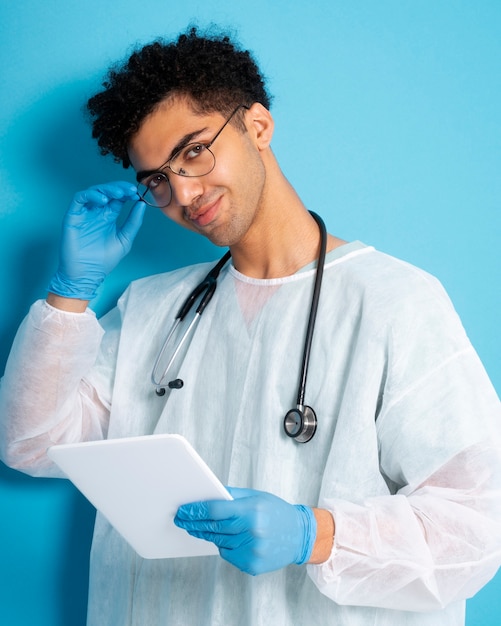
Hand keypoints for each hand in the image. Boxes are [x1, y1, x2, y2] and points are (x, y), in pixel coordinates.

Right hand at [48, 181, 145, 299]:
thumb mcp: (125, 239)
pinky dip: (91, 196)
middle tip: (130, 191)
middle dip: (119, 188)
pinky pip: (79, 199)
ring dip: (107, 190)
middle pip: (107, 192)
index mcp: (108, 217)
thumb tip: (142, 204)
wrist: (88, 274)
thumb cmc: (104, 260)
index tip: (137, 194)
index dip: (127, 194)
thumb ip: (133, 222)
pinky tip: (103, 201)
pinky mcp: (73, 216)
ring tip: (119, 194)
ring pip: (94, 192)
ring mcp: (84, 213)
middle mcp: (96, 212)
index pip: (118, 198)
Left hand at [174, 487, 316, 575]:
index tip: (183, 510)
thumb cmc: (277, 512)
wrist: (300, 535)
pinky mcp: (252, 565)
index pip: (215, 511)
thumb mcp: (255, 496)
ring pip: (219, 542)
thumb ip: (232, 496)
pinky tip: (227, 538)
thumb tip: (208, 494)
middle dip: (194, 523)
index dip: (196, 510)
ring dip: (208, 534)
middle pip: (213, 528)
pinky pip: (228, 555)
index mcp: (252, 511)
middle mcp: (252, 532)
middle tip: (181, 519)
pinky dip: (224, 546)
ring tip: (198, 527)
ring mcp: (252, 551)